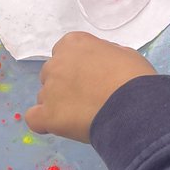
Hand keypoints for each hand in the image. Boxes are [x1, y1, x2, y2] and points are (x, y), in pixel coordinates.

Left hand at [25, 32, 156, 143]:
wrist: (134, 106)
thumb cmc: (134, 78)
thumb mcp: (123, 54)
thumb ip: (103, 55)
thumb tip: (98, 64)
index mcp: (73, 43)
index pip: (64, 51)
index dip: (76, 66)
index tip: (90, 77)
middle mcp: (56, 63)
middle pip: (52, 74)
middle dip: (65, 84)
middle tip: (87, 98)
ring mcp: (49, 89)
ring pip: (45, 96)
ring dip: (58, 104)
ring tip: (81, 117)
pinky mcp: (47, 115)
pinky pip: (34, 118)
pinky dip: (43, 122)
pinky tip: (58, 126)